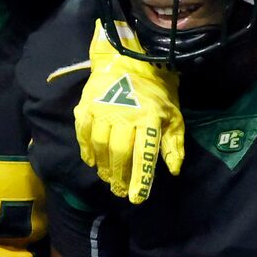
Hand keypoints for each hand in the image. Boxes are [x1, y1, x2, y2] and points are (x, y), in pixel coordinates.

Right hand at [75, 21, 183, 203]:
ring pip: (100, 146)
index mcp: (149, 117)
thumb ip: (173, 143)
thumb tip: (174, 170)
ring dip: (103, 167)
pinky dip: (86, 150)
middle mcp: (125, 114)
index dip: (141, 179)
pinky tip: (91, 162)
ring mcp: (103, 109)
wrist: (130, 58)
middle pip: (119, 153)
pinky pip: (83, 133)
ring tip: (108, 179)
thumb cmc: (156, 91)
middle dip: (119, 177)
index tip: (136, 199)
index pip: (144, 154)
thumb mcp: (173, 114)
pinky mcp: (87, 105)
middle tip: (120, 191)